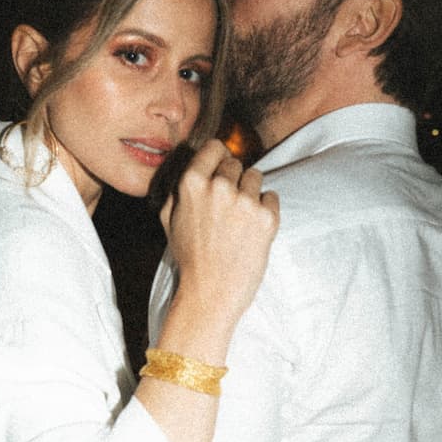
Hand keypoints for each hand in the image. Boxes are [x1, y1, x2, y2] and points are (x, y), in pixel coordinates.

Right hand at [159, 139, 278, 337]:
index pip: (215, 148)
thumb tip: (192, 166)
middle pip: (236, 163)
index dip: (218, 158)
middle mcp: (219, 186)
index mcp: (192, 183)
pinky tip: (252, 231)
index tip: (221, 169)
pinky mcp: (266, 217)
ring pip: (256, 177)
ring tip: (240, 221)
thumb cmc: (190, 259)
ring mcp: (245, 201)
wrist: (211, 293)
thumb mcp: (169, 220)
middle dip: (234, 180)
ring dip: (251, 193)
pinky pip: (272, 197)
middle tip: (228, 208)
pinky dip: (266, 210)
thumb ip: (178, 189)